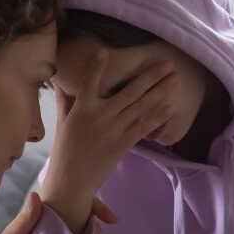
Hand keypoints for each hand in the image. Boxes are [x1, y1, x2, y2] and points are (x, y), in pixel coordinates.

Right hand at [42, 49, 175, 233]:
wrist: (71, 181)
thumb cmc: (65, 151)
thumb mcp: (62, 122)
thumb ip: (65, 99)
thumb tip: (59, 81)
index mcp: (81, 109)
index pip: (88, 82)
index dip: (96, 67)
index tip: (105, 51)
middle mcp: (99, 116)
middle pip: (129, 91)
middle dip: (151, 76)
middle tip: (168, 63)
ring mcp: (112, 130)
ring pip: (140, 106)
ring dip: (160, 91)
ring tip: (175, 79)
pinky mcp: (121, 145)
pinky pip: (142, 127)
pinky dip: (156, 116)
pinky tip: (169, 106)